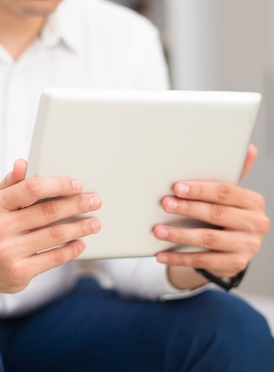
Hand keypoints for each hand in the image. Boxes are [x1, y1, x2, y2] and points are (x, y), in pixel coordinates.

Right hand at [0, 159, 100, 309]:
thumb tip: (23, 164)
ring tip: (94, 223)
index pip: (30, 188)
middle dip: (76, 205)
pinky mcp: (19, 271)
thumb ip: (10, 183)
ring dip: (80, 228)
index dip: (58, 185)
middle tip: (94, 201)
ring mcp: (8, 251)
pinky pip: (53, 258)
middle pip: (48, 211)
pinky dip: (71, 250)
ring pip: (54, 234)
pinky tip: (80, 243)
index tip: (77, 184)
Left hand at [154, 145, 269, 287]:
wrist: (234, 248)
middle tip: (164, 204)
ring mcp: (247, 246)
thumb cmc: (226, 213)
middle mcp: (255, 224)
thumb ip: (233, 174)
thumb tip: (250, 148)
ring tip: (157, 230)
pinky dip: (179, 258)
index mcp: (253, 202)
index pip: (226, 192)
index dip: (200, 189)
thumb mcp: (229, 195)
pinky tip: (161, 254)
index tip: (177, 188)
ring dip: (179, 235)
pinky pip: (203, 261)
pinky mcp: (235, 264)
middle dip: (187, 209)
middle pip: (216, 214)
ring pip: (208, 239)